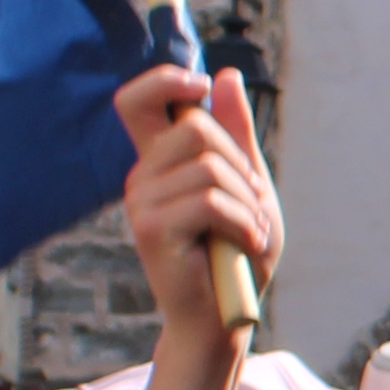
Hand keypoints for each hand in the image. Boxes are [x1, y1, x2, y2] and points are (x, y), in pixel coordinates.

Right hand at [117, 65, 278, 336]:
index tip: (198, 84)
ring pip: (210, 167)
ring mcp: (140, 202)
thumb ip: (235, 133)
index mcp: (160, 160)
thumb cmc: (237, 250)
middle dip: (242, 164)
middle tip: (253, 202)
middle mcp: (142, 176)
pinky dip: (242, 222)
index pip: (135, 100)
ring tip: (249, 230)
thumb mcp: (248, 183)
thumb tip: (224, 75)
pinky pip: (208, 201)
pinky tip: (245, 245)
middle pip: (196, 127)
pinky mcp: (149, 229)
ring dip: (248, 201)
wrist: (227, 314)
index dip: (162, 79)